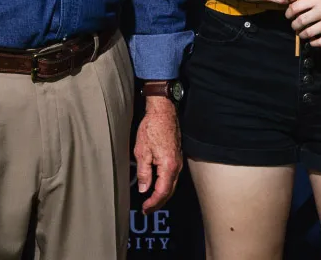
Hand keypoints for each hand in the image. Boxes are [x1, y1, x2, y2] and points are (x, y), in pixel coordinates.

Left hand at [134, 98, 181, 212]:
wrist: (163, 111)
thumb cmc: (152, 127)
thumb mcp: (142, 151)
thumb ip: (144, 172)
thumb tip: (144, 189)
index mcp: (168, 165)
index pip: (162, 191)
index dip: (153, 203)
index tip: (145, 209)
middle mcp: (176, 165)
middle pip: (170, 190)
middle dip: (158, 202)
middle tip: (147, 210)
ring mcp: (178, 160)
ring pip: (172, 183)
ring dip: (162, 194)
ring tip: (150, 201)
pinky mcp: (176, 155)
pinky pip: (172, 175)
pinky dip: (165, 185)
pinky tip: (157, 186)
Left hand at [285, 0, 320, 46]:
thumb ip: (312, 0)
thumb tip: (296, 7)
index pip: (296, 7)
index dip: (289, 13)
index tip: (288, 16)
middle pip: (300, 21)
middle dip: (294, 25)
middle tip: (295, 26)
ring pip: (308, 32)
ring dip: (302, 35)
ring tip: (302, 34)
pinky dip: (313, 43)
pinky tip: (312, 41)